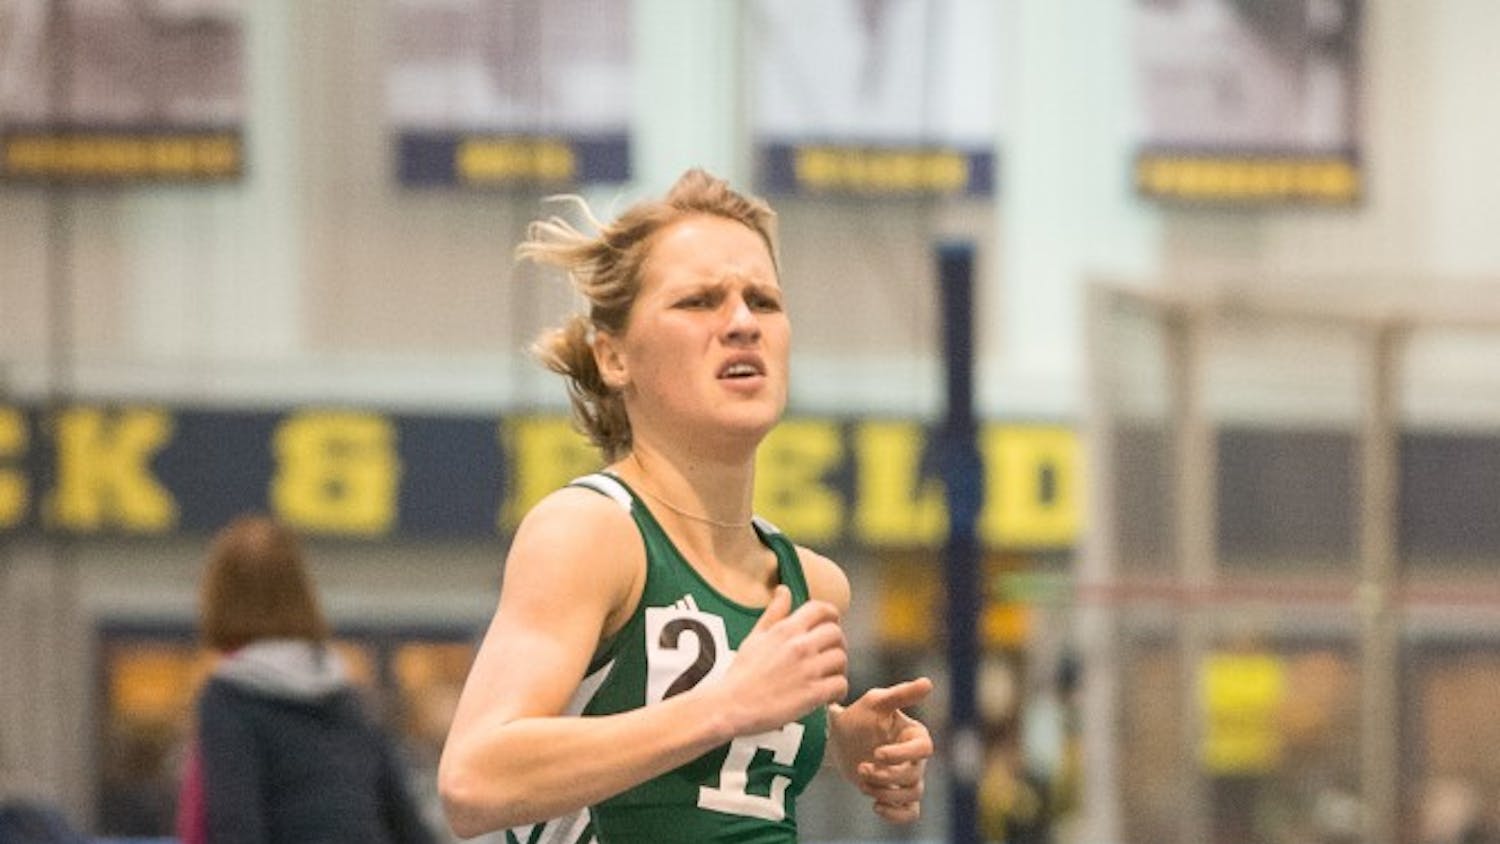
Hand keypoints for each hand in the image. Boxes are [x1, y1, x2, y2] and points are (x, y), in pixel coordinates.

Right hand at [715, 585, 847, 735]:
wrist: (731, 705)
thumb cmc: (741, 674)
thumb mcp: (755, 637)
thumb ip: (774, 613)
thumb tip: (784, 590)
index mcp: (786, 630)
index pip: (822, 609)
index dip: (831, 616)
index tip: (829, 627)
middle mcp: (800, 646)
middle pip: (836, 634)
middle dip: (836, 644)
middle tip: (829, 657)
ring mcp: (808, 670)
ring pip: (841, 659)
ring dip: (838, 669)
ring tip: (828, 678)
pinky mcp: (813, 694)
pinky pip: (840, 685)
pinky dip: (839, 691)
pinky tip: (828, 696)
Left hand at [829, 677, 933, 823]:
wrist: (836, 740)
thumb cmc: (857, 716)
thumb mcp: (875, 702)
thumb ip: (901, 694)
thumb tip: (928, 683)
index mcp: (915, 734)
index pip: (923, 749)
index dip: (902, 754)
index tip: (877, 753)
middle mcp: (916, 758)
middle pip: (915, 775)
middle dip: (887, 776)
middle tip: (861, 768)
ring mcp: (908, 777)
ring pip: (912, 794)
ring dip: (886, 792)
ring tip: (862, 783)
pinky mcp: (897, 794)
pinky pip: (911, 812)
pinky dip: (897, 814)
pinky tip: (876, 806)